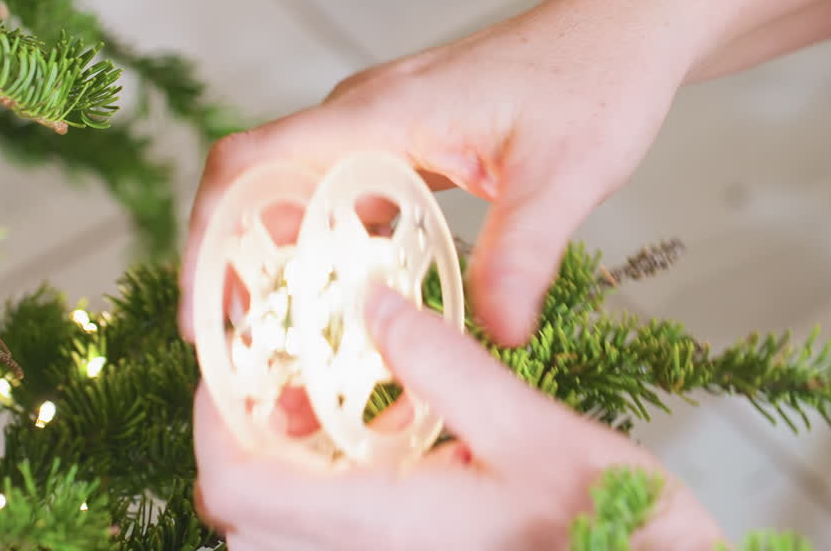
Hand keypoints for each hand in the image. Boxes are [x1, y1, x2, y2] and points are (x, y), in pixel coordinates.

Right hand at [179, 2, 690, 345]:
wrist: (622, 28)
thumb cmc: (594, 79)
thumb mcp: (564, 176)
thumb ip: (521, 254)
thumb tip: (494, 337)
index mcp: (378, 114)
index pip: (250, 163)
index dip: (208, 235)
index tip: (205, 312)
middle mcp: (360, 117)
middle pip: (256, 189)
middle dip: (233, 270)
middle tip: (244, 356)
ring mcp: (377, 127)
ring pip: (295, 198)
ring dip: (278, 265)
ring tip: (284, 346)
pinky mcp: (401, 142)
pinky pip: (339, 199)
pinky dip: (326, 252)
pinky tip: (348, 304)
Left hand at [192, 286, 722, 549]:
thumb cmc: (617, 528)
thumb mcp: (534, 432)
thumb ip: (443, 366)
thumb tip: (371, 303)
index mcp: (381, 527)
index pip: (233, 488)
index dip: (212, 423)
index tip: (233, 367)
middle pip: (241, 518)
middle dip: (244, 442)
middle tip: (284, 381)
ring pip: (277, 538)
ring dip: (280, 475)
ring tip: (328, 413)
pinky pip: (324, 546)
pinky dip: (319, 503)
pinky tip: (375, 459)